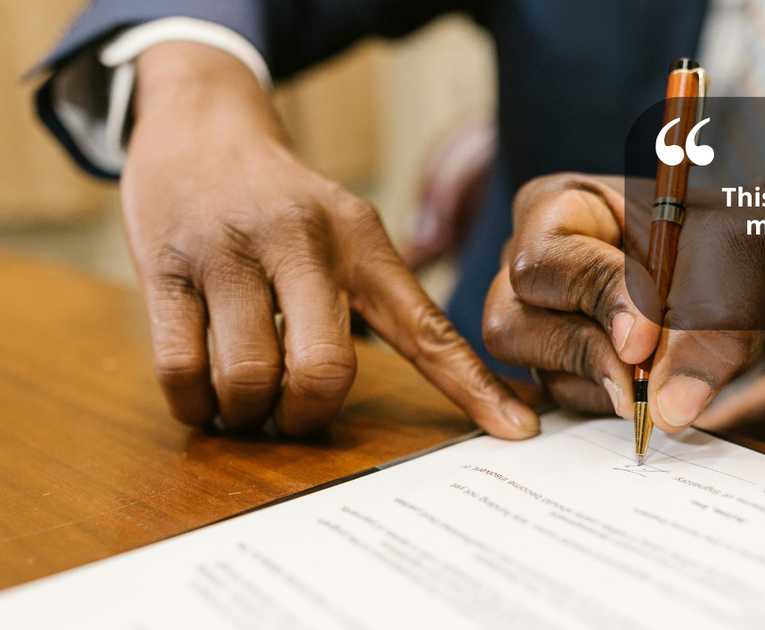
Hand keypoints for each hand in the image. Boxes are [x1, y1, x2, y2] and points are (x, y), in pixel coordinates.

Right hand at [123, 42, 535, 437]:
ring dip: (249, 414)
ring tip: (248, 402)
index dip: (473, 387)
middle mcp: (303, 243)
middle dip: (310, 415)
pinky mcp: (163, 267)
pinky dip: (196, 405)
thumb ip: (383, 301)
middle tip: (297, 414)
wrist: (201, 127)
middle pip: (326, 369)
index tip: (518, 432)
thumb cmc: (287, 205)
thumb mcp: (348, 231)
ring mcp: (229, 253)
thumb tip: (440, 384)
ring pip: (249, 378)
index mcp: (364, 242)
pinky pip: (181, 370)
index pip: (429, 328)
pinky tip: (206, 396)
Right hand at [482, 173, 764, 428]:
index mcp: (561, 209)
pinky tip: (644, 389)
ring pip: (536, 368)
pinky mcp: (556, 361)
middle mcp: (534, 263)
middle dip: (584, 354)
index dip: (594, 302)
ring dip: (602, 384)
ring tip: (663, 373)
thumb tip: (669, 409)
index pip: (547, 261)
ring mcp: (537, 316)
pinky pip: (560, 396)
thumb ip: (701, 341)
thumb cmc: (731, 254)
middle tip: (645, 381)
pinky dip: (600, 401)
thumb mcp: (730, 282)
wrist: (748, 280)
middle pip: (512, 322)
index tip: (643, 342)